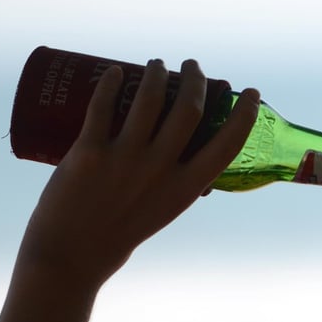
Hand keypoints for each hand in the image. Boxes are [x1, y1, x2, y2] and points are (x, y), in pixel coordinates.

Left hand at [17, 58, 259, 286]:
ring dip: (157, 73)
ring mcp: (125, 159)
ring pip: (150, 99)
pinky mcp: (89, 153)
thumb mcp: (162, 210)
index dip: (244, 114)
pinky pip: (102, 106)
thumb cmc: (119, 235)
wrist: (71, 257)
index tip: (250, 93)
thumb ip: (173, 182)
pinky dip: (111, 83)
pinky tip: (116, 72)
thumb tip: (179, 150)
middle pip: (189, 108)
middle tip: (191, 66)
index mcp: (185, 188)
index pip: (227, 144)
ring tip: (157, 64)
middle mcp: (160, 170)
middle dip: (196, 79)